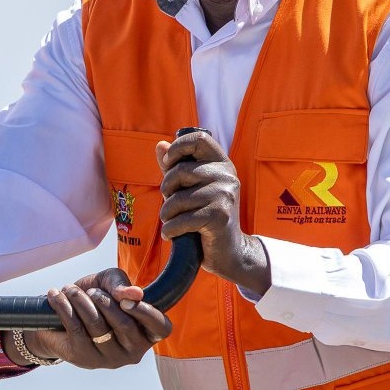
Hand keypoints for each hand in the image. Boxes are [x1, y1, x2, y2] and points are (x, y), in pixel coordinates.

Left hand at [17, 269, 171, 368]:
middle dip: (105, 301)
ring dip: (81, 302)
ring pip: (98, 326)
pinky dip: (64, 308)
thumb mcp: (109, 282)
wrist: (63, 313)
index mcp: (148, 333)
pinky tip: (56, 296)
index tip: (124, 298)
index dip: (144, 312)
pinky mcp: (85, 359)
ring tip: (70, 290)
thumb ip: (121, 285)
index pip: (160, 327)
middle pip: (124, 324)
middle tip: (91, 291)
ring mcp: (110, 359)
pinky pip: (76, 329)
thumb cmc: (96, 296)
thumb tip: (135, 294)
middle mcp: (134, 351)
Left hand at [155, 130, 270, 294]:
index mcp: (221, 164)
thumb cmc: (206, 215)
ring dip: (167, 215)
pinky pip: (181, 219)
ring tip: (173, 221)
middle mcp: (227, 176)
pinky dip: (171, 230)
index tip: (169, 163)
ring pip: (176, 199)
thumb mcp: (192, 188)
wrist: (229, 250)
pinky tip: (173, 234)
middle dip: (166, 190)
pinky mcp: (218, 216)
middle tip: (171, 205)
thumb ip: (176, 167)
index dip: (178, 148)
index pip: (199, 139)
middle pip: (179, 171)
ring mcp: (224, 195)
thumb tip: (160, 145)